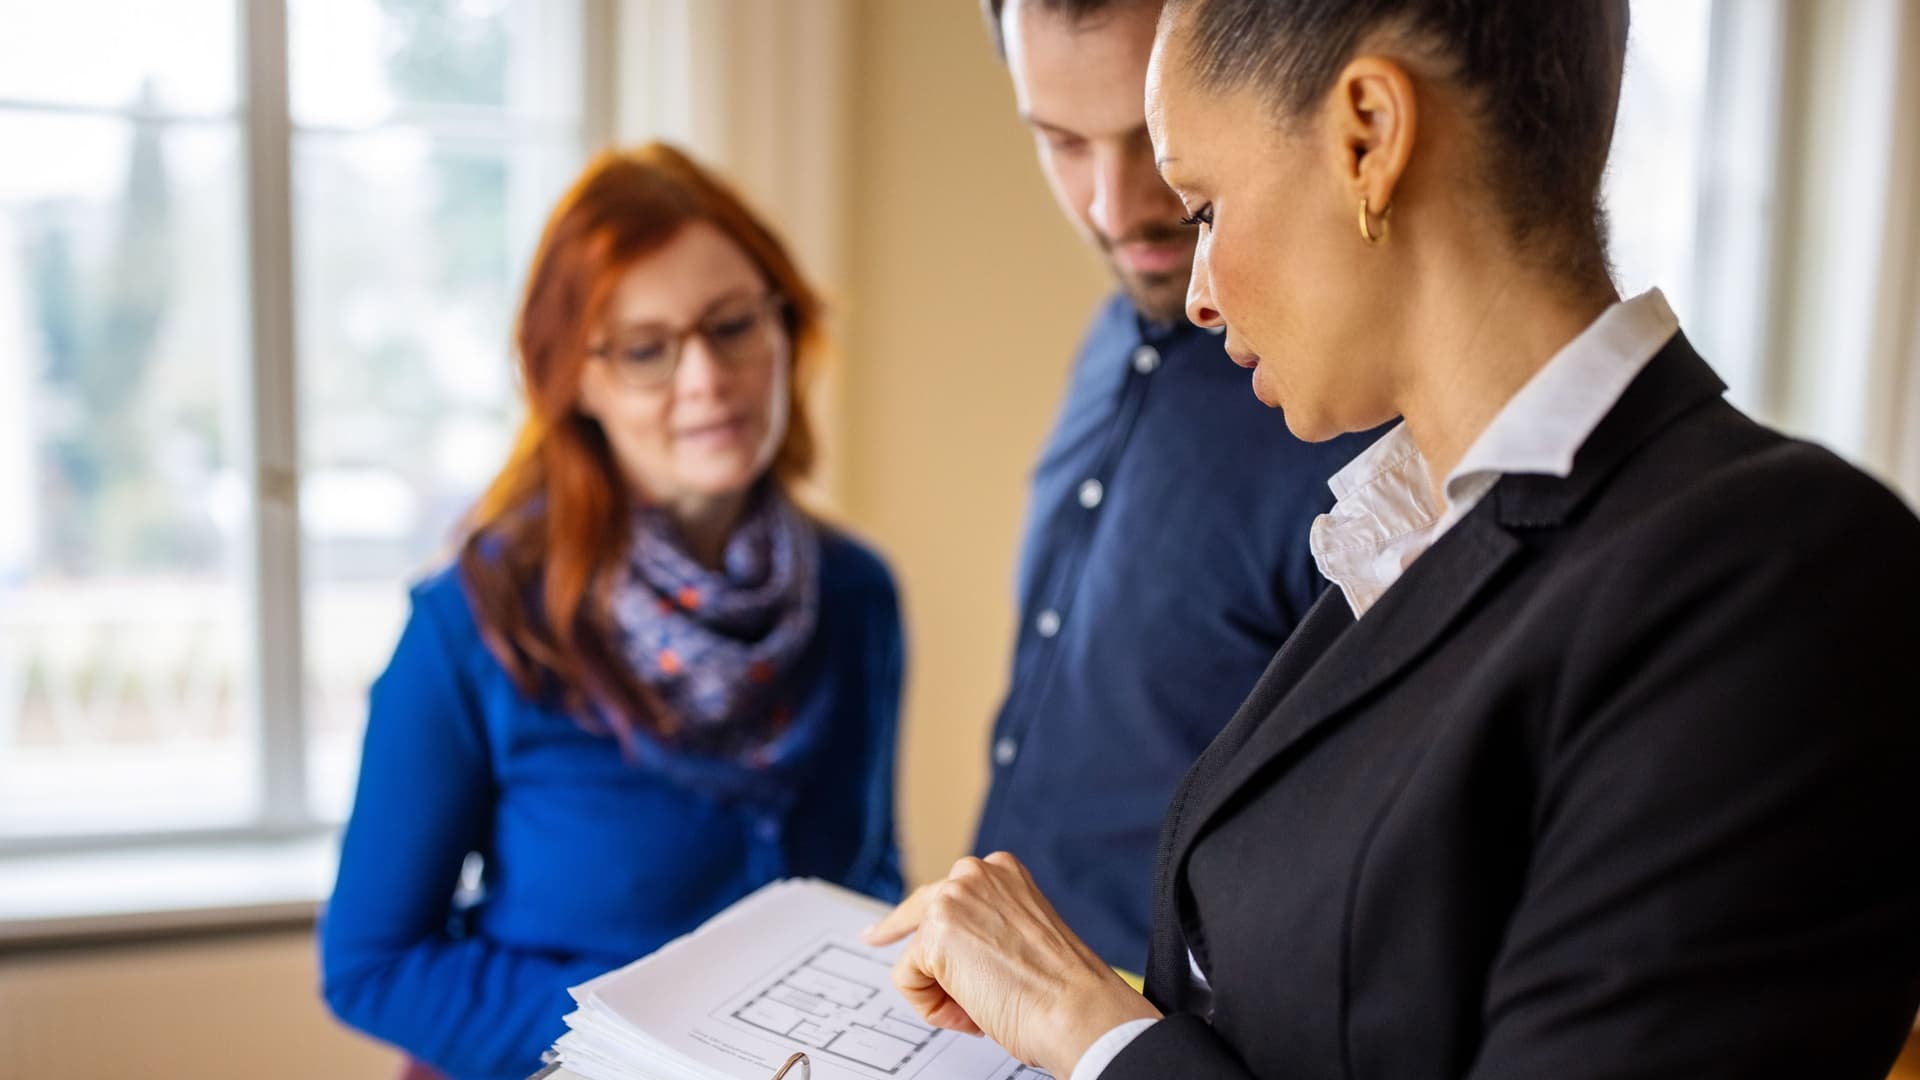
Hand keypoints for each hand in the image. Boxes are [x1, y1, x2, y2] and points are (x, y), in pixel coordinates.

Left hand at [862, 851, 1160, 1075]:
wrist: (1078, 1011)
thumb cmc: (1064, 990)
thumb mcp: (1023, 937)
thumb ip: (986, 929)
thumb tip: (949, 955)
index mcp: (1003, 871)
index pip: (946, 892)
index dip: (920, 923)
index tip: (882, 930)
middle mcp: (975, 874)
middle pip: (917, 912)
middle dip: (920, 954)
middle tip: (876, 944)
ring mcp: (953, 899)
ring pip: (915, 953)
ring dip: (941, 990)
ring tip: (981, 1009)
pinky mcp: (935, 934)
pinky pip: (907, 980)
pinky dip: (932, 1007)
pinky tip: (970, 1012)